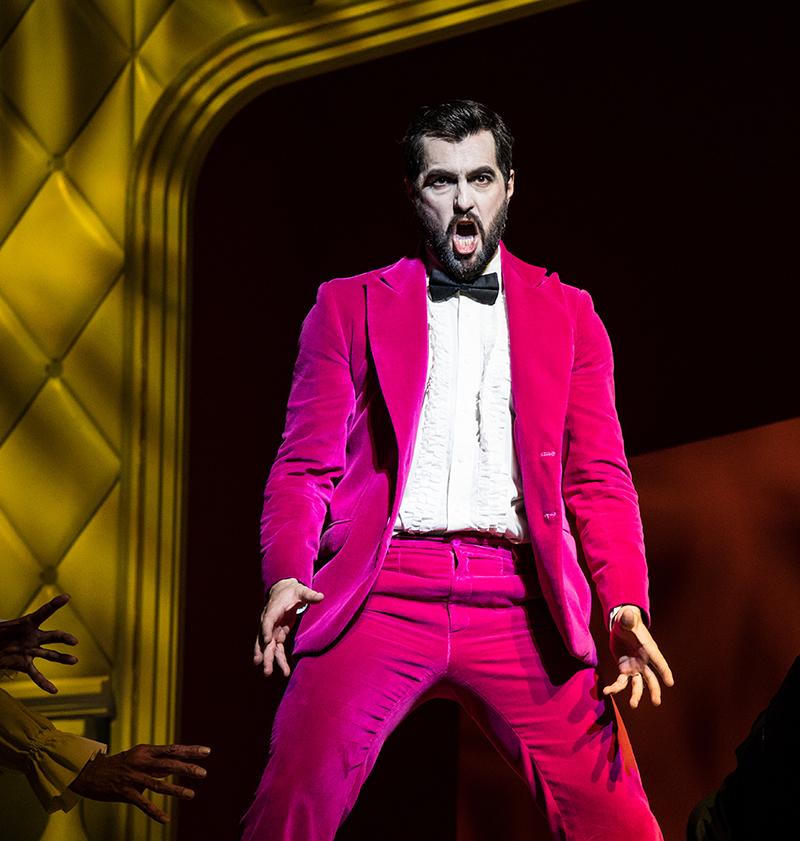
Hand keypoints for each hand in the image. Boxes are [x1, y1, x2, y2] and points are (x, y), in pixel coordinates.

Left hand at [0, 594, 77, 693]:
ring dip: (62, 658)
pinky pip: (36, 674)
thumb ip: (0, 625)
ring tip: (74, 661)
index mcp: (27, 624)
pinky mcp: (24, 664)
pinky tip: (53, 691)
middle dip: (63, 638)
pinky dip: (44, 683)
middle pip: (52, 636)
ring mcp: (31, 650)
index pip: (43, 613)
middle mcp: (33, 637)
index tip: (67, 597)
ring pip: (50, 655)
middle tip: (73, 641)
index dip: (54, 605)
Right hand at [69, 743, 210, 823]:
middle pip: (168, 764)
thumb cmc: (119, 764)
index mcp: (146, 751)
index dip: (190, 750)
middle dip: (186, 769)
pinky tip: (166, 819)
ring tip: (191, 794)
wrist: (90, 773)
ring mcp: (133, 777)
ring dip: (175, 790)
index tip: (207, 752)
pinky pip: (142, 803)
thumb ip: (157, 762)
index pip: (173, 749)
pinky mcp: (124, 792)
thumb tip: (175, 765)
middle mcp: (141, 762)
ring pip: (157, 784)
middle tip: (203, 773)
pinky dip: (154, 812)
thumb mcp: (138, 757)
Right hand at [253, 578, 323, 677]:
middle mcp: (269, 622)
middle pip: (264, 639)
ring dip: (269, 660)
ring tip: (268, 673)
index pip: (267, 621)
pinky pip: (276, 648)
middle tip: (264, 666)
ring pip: (268, 647)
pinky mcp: (277, 634)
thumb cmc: (292, 591)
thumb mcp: (301, 591)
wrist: (283, 591)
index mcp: (273, 610)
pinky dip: (278, 659)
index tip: (267, 641)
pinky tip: (283, 670)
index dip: (266, 630)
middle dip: (264, 653)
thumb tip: (320, 596)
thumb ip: (309, 595)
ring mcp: (272, 630)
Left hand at [603, 606, 673, 708]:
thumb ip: (628, 619)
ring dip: (636, 695)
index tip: (670, 682)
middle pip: (651, 679)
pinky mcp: (625, 669)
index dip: (664, 671)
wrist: (621, 626)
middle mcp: (645, 662)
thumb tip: (628, 614)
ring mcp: (635, 667)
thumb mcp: (627, 619)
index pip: (658, 661)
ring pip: (638, 685)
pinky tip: (607, 692)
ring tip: (633, 705)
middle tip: (656, 702)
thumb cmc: (628, 622)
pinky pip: (621, 682)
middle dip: (654, 690)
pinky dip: (615, 688)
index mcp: (649, 650)